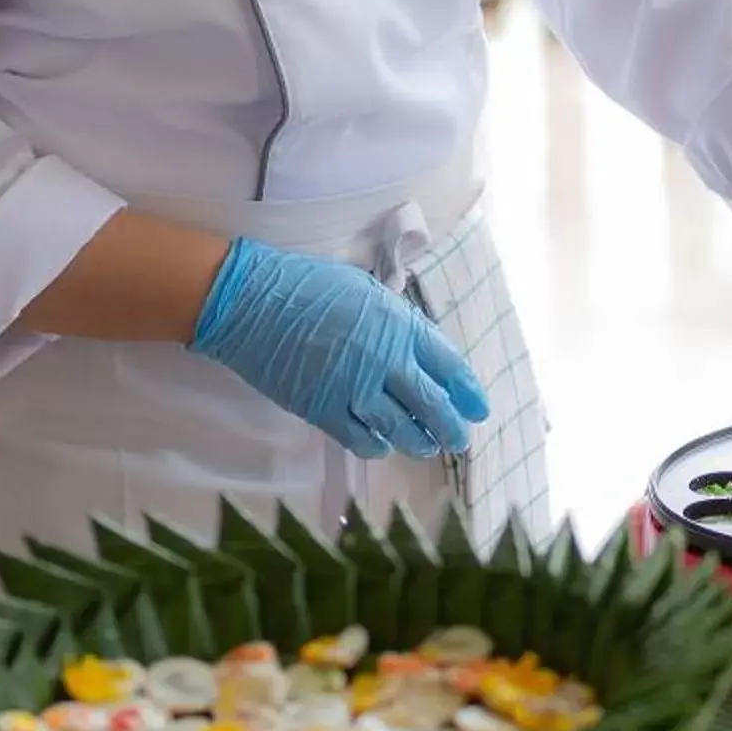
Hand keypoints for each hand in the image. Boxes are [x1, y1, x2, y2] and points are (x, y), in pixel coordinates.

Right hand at [188, 238, 487, 458]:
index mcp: (399, 325)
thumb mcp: (364, 290)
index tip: (478, 408)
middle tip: (459, 438)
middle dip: (452, 426)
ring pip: (402, 430)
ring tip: (426, 445)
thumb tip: (413, 345)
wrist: (253, 301)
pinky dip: (378, 445)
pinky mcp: (324, 410)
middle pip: (433, 405)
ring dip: (420, 441)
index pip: (449, 366)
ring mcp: (354, 389)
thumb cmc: (308, 285)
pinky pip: (363, 440)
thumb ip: (395, 321)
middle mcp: (385, 360)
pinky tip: (382, 442)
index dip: (468, 392)